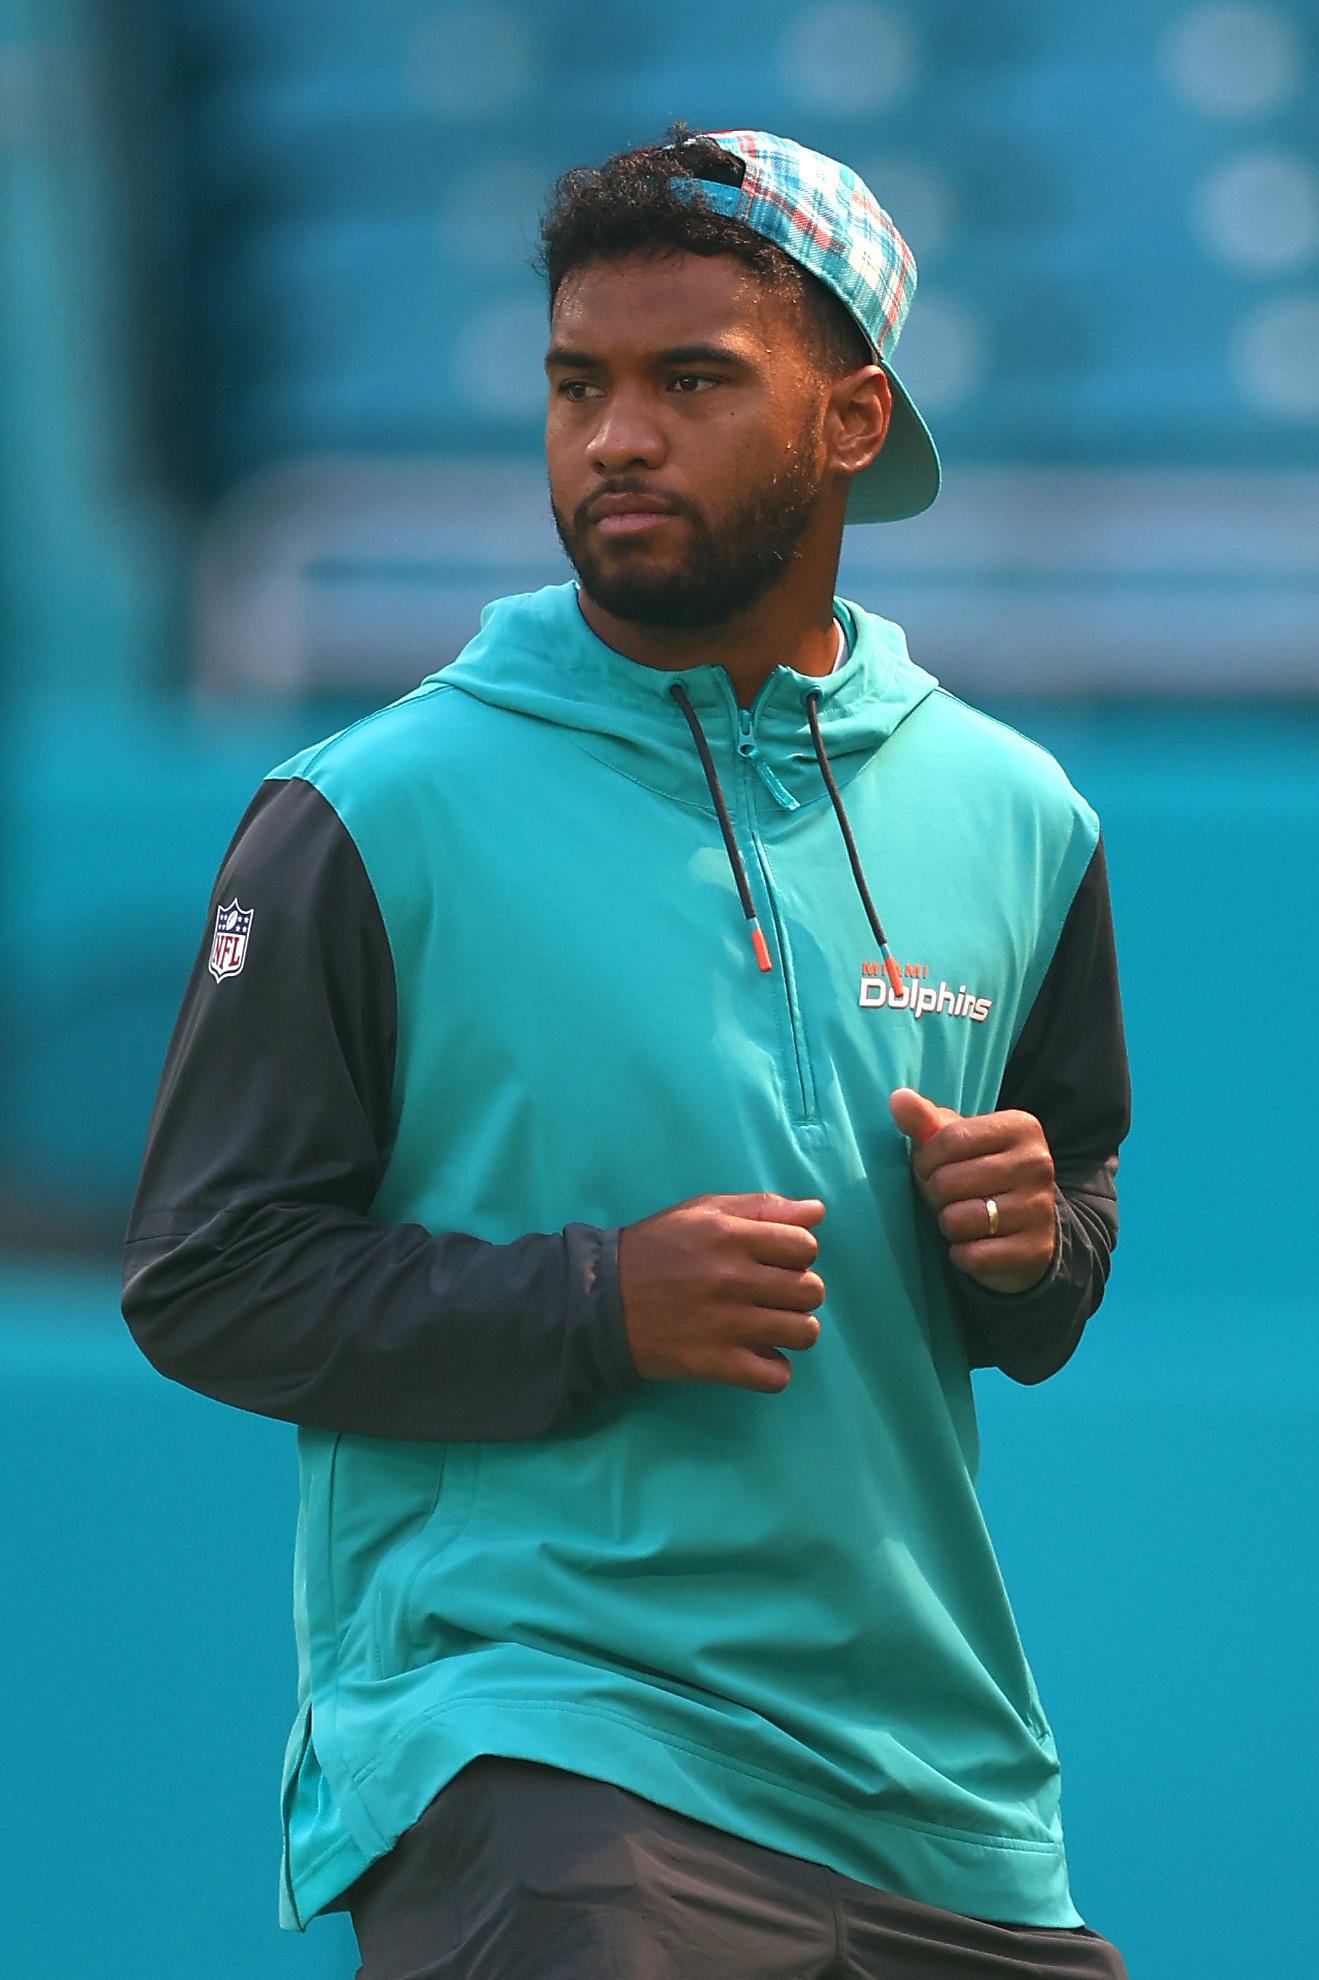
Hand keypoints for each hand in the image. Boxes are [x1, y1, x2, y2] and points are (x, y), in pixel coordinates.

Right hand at [618, 1193, 825, 1392]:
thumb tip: (817, 1211)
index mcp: (731, 1236)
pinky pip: (777, 1377)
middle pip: (811, 1290)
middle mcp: (734, 1278)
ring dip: (793, 1330)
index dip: (797, 1254)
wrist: (600, 1300)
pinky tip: (756, 1356)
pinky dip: (773, 1370)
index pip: (805, 1246)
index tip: (776, 1261)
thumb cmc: (657, 1248)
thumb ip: (762, 1207)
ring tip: (770, 1326)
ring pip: (804, 1333)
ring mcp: (727, 1325)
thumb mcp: (703, 1211)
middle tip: (772, 1295)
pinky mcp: (716, 1364)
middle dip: (799, 1291)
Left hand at [888, 1088, 1055, 1292]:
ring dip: (948, 1225)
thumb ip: (925, 1121)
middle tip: (948, 1198)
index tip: (931, 1168)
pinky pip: (973, 1256)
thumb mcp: (956, 1142)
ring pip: (958, 1220)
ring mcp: (1040, 1208)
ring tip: (963, 1218)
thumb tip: (898, 1098)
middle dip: (935, 1194)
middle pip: (949, 1181)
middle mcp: (1037, 1164)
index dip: (925, 1160)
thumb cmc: (978, 1173)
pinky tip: (974, 1245)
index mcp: (1021, 1127)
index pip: (949, 1139)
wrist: (1026, 1226)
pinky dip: (962, 1255)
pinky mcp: (1035, 1250)